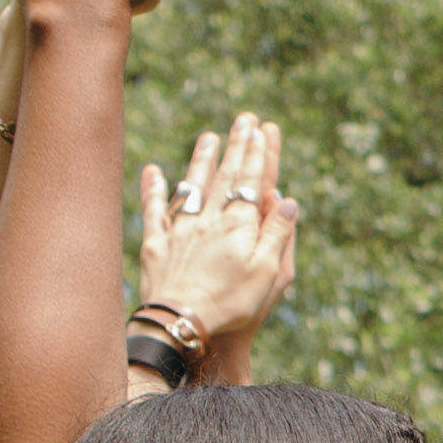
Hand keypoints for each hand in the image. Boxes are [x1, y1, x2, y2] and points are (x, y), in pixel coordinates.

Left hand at [135, 114, 299, 370]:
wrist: (182, 322)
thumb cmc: (232, 304)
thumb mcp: (268, 274)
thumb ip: (277, 235)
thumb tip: (288, 202)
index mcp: (239, 227)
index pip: (252, 183)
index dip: (259, 155)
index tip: (262, 129)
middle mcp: (209, 221)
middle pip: (225, 177)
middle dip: (236, 147)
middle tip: (244, 120)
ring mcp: (180, 230)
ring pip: (192, 186)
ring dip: (201, 160)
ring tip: (209, 137)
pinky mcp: (157, 245)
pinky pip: (155, 211)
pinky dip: (154, 190)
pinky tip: (154, 171)